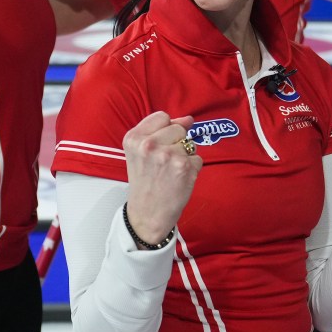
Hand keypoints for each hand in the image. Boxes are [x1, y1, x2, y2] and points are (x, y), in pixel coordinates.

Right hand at [123, 111, 199, 244]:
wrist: (147, 214)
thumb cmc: (144, 182)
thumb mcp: (139, 152)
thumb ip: (160, 131)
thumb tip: (188, 119)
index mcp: (134, 138)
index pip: (163, 117)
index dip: (166, 130)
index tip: (159, 146)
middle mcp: (149, 144)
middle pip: (179, 128)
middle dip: (176, 143)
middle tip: (164, 163)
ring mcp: (168, 155)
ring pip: (190, 144)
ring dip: (185, 157)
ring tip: (170, 172)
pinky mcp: (185, 167)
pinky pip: (198, 159)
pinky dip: (192, 169)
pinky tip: (179, 180)